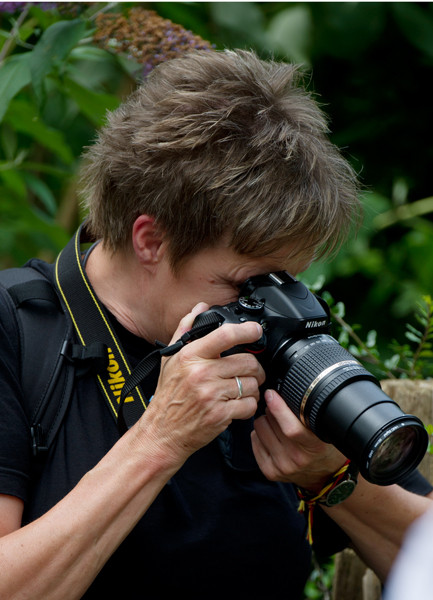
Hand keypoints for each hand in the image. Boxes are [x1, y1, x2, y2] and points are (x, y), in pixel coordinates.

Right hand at [137, 303, 265, 463]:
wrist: (162, 432)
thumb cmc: (168, 395)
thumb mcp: (170, 359)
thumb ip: (185, 330)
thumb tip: (200, 308)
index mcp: (190, 356)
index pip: (226, 335)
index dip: (247, 331)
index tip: (256, 331)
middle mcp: (201, 373)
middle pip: (247, 361)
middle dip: (255, 367)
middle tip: (250, 371)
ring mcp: (211, 395)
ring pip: (251, 384)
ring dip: (252, 387)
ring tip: (242, 389)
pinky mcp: (220, 415)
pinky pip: (249, 405)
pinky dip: (249, 405)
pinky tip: (237, 404)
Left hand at [251, 389, 346, 491]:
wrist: (324, 477)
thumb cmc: (324, 448)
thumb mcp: (324, 430)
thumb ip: (309, 414)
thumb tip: (290, 392)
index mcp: (314, 446)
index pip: (291, 428)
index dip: (278, 408)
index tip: (272, 394)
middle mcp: (297, 458)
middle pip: (270, 422)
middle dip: (272, 410)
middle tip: (280, 411)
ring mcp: (282, 466)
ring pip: (259, 428)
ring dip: (265, 421)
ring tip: (277, 424)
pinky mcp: (270, 472)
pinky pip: (254, 440)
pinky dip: (260, 433)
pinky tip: (272, 436)